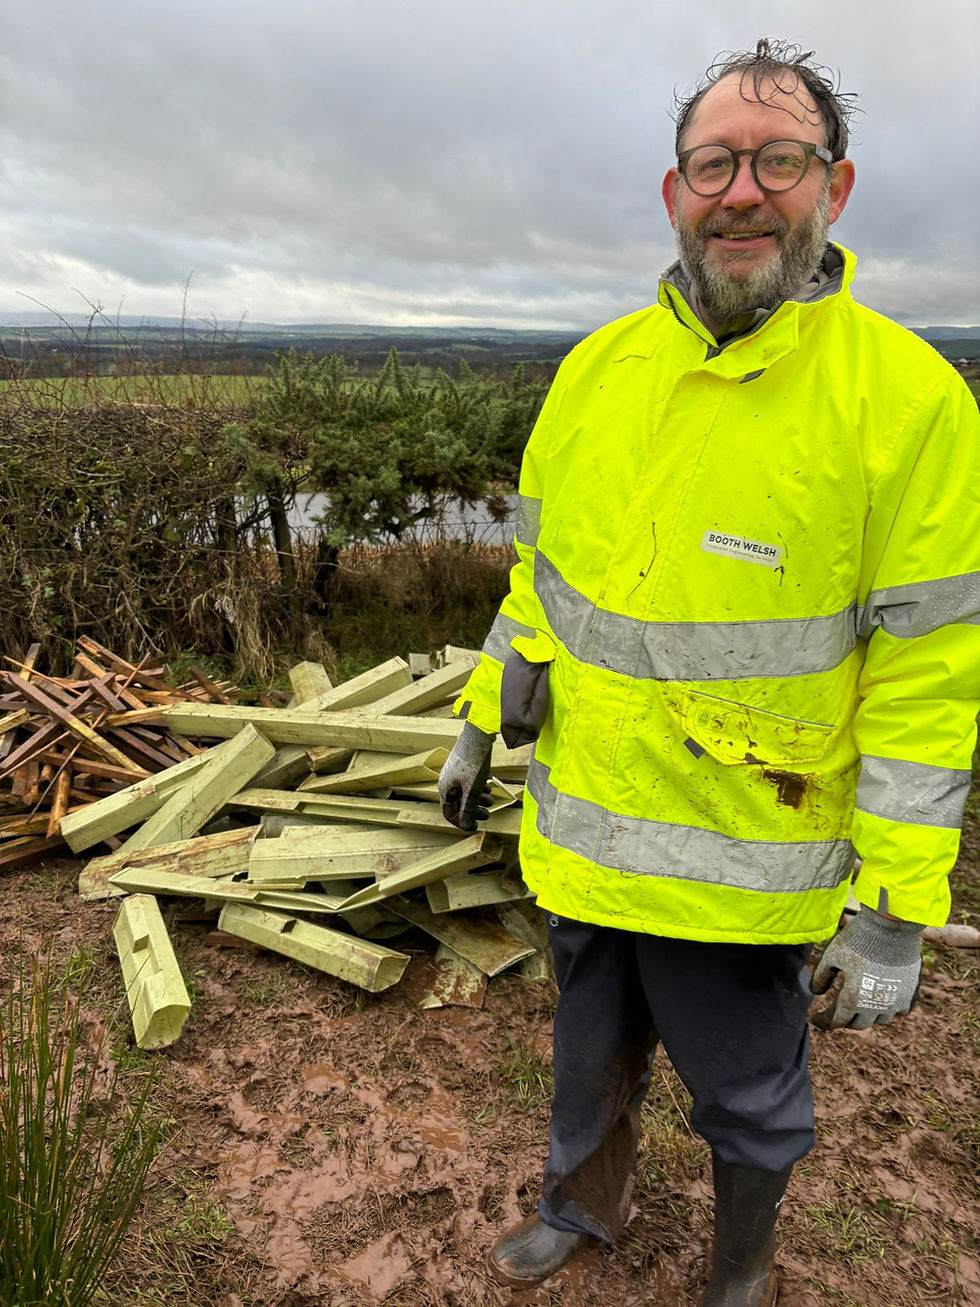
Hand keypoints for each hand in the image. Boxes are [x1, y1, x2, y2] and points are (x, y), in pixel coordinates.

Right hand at [438, 721, 493, 830]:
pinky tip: (488, 789)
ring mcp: (454, 773)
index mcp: (445, 788)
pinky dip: (478, 789)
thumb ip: (468, 809)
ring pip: (465, 794)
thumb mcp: (472, 789)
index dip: (461, 823)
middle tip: (487, 816)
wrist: (478, 734)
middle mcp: (447, 781)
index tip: (474, 827)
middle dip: (473, 812)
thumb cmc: (474, 762)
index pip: (449, 813)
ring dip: (477, 800)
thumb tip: (465, 826)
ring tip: (491, 802)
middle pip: (458, 804)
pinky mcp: (463, 766)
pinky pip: (469, 784)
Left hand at [810, 905, 922, 1030]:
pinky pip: (898, 1011)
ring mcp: (894, 1003)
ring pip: (879, 1019)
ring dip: (868, 1015)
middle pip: (858, 1023)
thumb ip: (821, 976)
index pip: (835, 1021)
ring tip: (860, 1005)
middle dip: (845, 1020)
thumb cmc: (858, 940)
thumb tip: (816, 992)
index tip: (816, 1019)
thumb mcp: (832, 955)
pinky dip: (888, 1009)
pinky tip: (881, 1000)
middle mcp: (874, 1007)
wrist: (891, 927)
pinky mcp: (909, 995)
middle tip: (837, 1013)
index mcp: (852, 999)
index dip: (824, 1021)